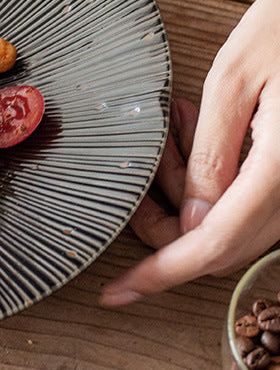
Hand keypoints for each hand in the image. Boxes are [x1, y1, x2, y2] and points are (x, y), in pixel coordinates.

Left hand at [100, 0, 279, 304]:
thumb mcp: (236, 79)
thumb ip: (214, 153)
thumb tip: (193, 221)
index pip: (212, 244)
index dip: (160, 274)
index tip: (116, 291)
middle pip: (221, 242)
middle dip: (165, 219)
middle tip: (142, 165)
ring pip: (234, 226)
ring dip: (188, 194)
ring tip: (179, 125)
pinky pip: (252, 204)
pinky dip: (214, 184)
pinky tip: (200, 134)